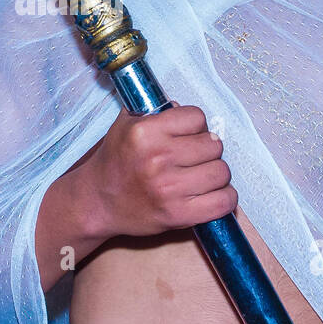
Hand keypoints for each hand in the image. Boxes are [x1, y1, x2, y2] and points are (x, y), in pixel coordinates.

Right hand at [87, 103, 237, 239]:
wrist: (98, 202)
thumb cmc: (115, 162)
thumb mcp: (125, 124)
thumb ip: (154, 110)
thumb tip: (183, 108)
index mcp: (145, 132)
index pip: (197, 118)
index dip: (194, 126)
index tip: (187, 136)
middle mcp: (157, 159)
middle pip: (214, 145)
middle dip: (207, 150)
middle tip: (194, 158)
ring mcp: (169, 189)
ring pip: (222, 172)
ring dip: (216, 174)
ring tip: (201, 176)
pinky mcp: (178, 215)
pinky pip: (223, 201)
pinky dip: (224, 198)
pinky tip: (211, 195)